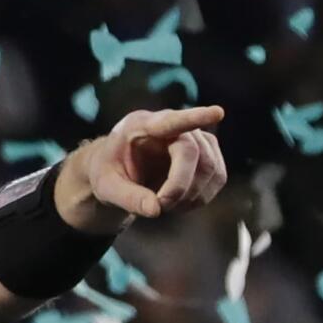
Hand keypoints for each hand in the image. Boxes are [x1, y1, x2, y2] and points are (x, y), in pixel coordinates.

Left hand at [79, 105, 227, 221]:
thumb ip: (127, 197)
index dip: (194, 117)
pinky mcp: (207, 154)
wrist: (118, 171)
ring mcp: (193, 138)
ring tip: (165, 205)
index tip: (217, 113)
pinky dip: (200, 197)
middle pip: (191, 152)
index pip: (170, 121)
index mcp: (139, 125)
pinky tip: (179, 202)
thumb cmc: (108, 173)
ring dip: (191, 195)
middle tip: (161, 207)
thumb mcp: (105, 187)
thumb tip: (155, 209)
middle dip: (179, 186)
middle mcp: (170, 126)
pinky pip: (217, 177)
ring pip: (210, 167)